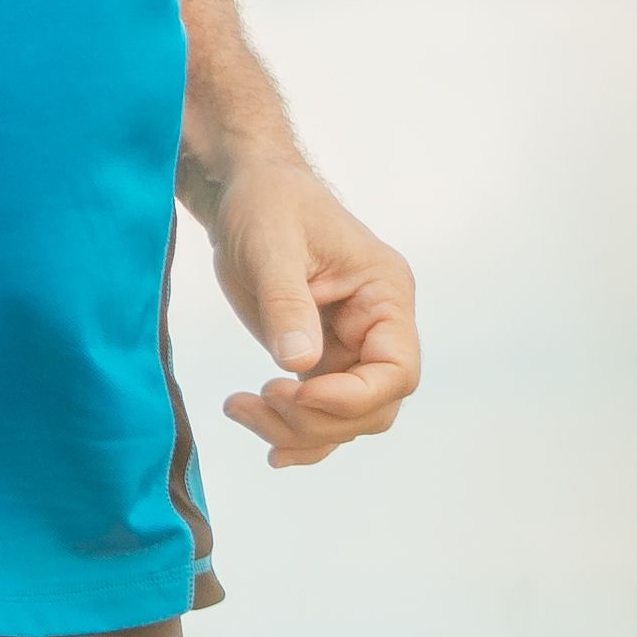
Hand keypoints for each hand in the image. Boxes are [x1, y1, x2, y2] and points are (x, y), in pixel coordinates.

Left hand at [202, 146, 419, 466]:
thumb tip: (301, 365)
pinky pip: (320, 414)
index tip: (297, 391)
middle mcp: (378, 327)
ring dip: (297, 431)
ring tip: (239, 409)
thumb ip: (287, 304)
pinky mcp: (319, 359)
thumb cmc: (266, 204)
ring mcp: (350, 348)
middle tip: (259, 398)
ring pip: (344, 420)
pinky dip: (296, 434)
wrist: (245, 193)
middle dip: (318, 420)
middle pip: (374, 406)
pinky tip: (266, 442)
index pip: (397, 370)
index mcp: (385, 294)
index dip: (352, 397)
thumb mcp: (271, 246)